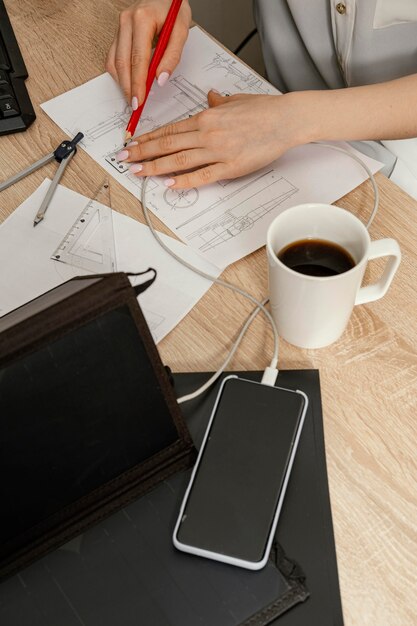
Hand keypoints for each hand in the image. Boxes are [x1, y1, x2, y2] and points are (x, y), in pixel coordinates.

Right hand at [106, 0, 190, 107]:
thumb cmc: (173, 10)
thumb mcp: (181, 30)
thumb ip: (172, 56)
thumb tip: (160, 79)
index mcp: (142, 19)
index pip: (138, 59)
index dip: (138, 83)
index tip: (139, 100)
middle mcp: (126, 21)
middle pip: (123, 63)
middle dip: (128, 87)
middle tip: (135, 105)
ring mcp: (120, 27)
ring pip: (115, 61)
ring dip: (122, 82)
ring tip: (133, 97)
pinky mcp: (118, 33)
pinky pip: (114, 57)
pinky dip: (120, 73)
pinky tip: (128, 83)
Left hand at [116, 90, 309, 187]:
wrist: (287, 120)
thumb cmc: (264, 110)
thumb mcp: (236, 100)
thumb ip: (218, 102)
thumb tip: (210, 97)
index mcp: (206, 116)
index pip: (170, 129)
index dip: (148, 138)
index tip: (133, 143)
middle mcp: (208, 133)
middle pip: (168, 144)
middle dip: (143, 152)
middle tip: (125, 159)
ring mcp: (218, 151)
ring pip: (179, 160)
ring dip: (156, 167)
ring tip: (138, 172)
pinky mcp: (231, 167)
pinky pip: (202, 176)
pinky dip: (184, 180)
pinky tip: (169, 183)